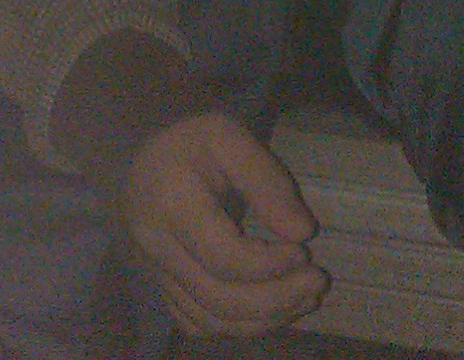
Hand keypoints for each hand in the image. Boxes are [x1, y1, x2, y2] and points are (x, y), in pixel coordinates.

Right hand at [113, 110, 326, 338]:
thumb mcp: (228, 137)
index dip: (271, 265)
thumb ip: (266, 179)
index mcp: (171, 202)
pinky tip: (271, 308)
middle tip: (318, 282)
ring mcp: (155, 273)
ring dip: (265, 319)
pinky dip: (239, 327)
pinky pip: (198, 325)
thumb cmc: (191, 144)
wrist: (144, 160)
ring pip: (210, 320)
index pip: (224, 257)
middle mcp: (156, 247)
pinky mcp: (161, 288)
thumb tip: (302, 232)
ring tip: (305, 298)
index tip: (304, 250)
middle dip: (277, 298)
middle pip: (218, 298)